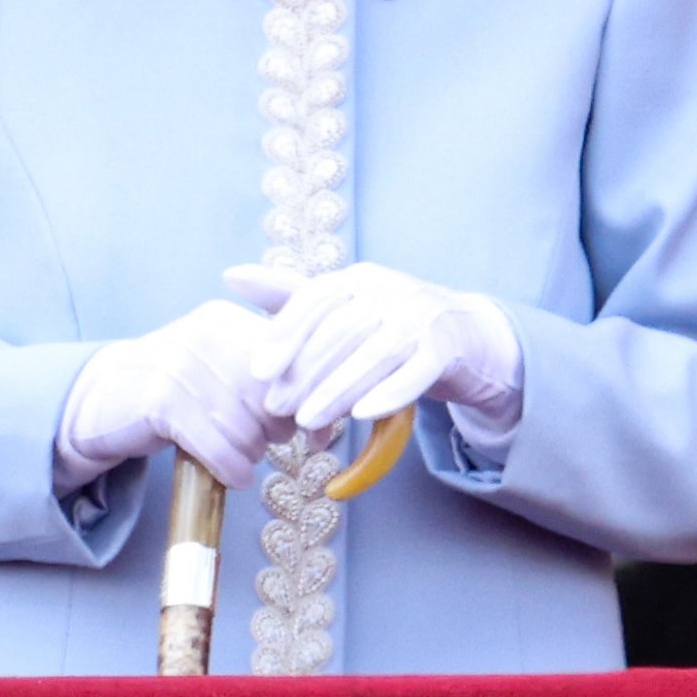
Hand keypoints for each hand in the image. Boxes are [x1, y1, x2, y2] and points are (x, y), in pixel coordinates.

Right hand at [55, 301, 295, 492]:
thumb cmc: (179, 391)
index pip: (291, 354)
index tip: (317, 431)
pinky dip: (233, 468)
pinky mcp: (162, 399)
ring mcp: (182, 363)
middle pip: (274, 395)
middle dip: (280, 429)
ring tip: (241, 457)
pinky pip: (219, 446)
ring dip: (252, 453)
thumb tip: (327, 421)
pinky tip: (233, 475)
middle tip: (267, 443)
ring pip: (247, 426)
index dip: (312, 397)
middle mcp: (208, 332)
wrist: (105, 398)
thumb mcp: (224, 373)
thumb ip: (273, 386)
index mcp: (229, 320)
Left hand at [224, 261, 523, 432]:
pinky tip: (361, 415)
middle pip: (340, 331)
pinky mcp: (446, 346)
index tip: (258, 369)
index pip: (314, 298)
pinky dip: (389, 393)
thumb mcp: (343, 308)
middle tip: (276, 408)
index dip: (284, 333)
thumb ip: (289, 298)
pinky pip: (415, 371)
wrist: (466, 334)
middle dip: (304, 372)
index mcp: (358, 278)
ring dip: (337, 390)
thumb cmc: (389, 323)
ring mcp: (420, 315)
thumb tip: (230, 274)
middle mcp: (389, 288)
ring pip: (373, 354)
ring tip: (307, 421)